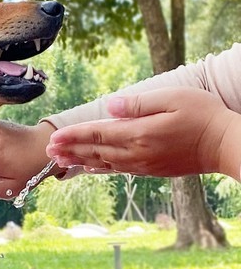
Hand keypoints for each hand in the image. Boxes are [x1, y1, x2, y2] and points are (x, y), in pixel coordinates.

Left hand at [46, 87, 240, 178]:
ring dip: (79, 161)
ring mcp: (142, 164)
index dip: (72, 136)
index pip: (96, 134)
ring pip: (102, 163)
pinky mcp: (150, 170)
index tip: (53, 139)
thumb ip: (138, 104)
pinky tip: (89, 167)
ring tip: (59, 161)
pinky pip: (116, 169)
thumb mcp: (173, 98)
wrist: (226, 145)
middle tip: (46, 152)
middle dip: (68, 150)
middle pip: (94, 151)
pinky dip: (98, 168)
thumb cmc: (203, 115)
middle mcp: (135, 153)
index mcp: (138, 133)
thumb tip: (110, 106)